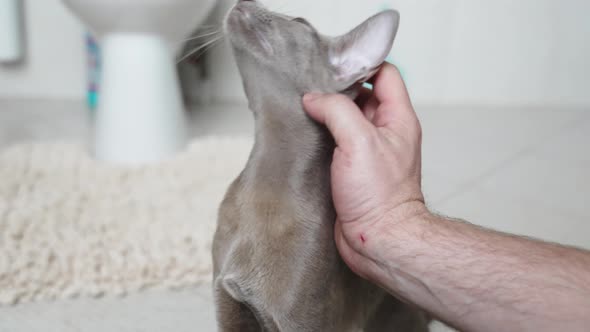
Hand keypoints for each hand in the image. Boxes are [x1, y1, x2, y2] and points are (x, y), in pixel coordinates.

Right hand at [303, 63, 426, 279]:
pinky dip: (319, 136)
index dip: (361, 65)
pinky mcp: (351, 170)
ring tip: (301, 110)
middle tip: (310, 87)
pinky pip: (335, 143)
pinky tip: (302, 135)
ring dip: (324, 114)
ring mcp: (368, 152)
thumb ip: (337, 111)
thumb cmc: (380, 195)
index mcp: (397, 118)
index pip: (385, 74)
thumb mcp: (359, 141)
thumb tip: (313, 99)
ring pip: (345, 119)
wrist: (377, 240)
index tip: (332, 66)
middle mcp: (384, 132)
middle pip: (361, 95)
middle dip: (336, 89)